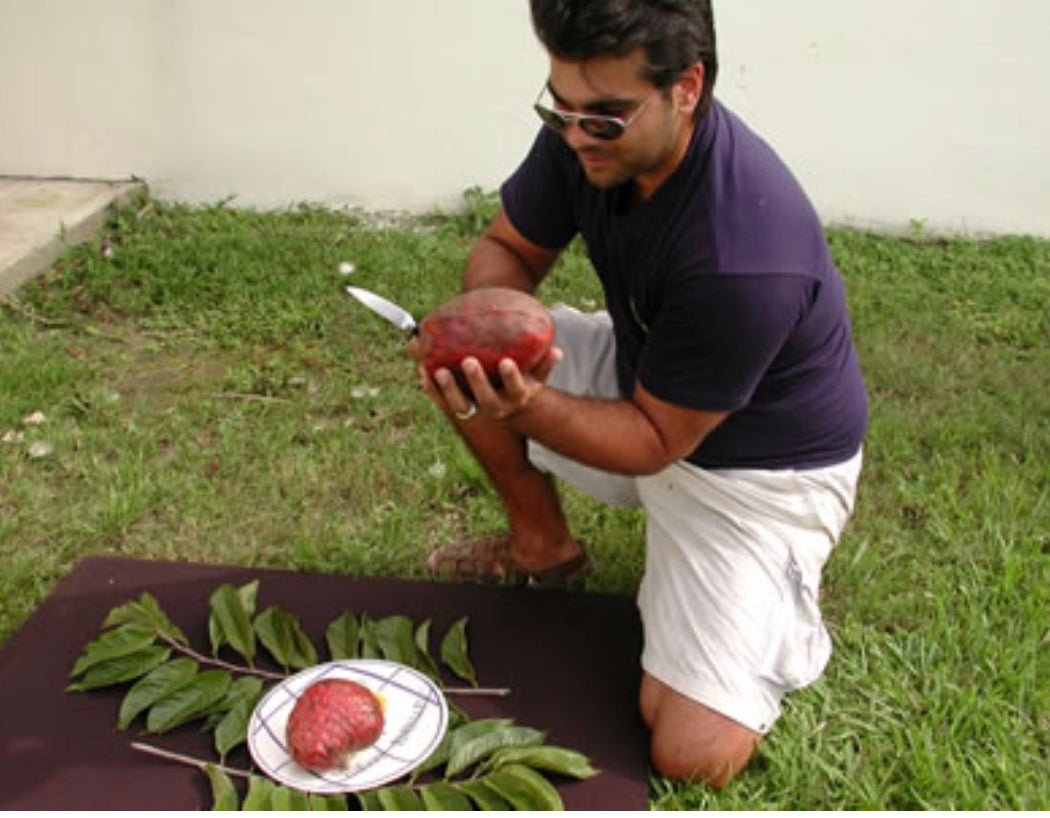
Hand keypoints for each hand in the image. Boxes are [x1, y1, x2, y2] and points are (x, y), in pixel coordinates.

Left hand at [424, 347, 562, 423]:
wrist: (506, 407)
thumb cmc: (522, 383)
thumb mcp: (537, 376)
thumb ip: (545, 363)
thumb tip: (557, 351)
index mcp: (516, 398)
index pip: (516, 389)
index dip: (511, 378)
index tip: (507, 363)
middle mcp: (495, 408)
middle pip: (485, 399)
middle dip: (476, 382)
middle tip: (469, 361)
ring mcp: (475, 410)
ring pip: (460, 405)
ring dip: (448, 389)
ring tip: (439, 371)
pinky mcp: (458, 408)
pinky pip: (442, 401)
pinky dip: (432, 389)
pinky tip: (423, 371)